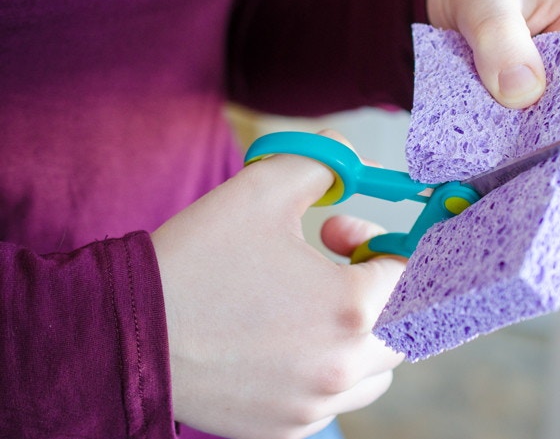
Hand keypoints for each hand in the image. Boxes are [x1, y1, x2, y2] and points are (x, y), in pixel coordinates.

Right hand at [152, 130, 404, 438]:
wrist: (126, 331)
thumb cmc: (195, 262)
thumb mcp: (263, 189)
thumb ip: (325, 164)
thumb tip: (352, 162)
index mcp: (350, 310)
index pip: (417, 276)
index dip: (389, 244)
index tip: (348, 234)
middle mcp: (342, 367)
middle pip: (407, 325)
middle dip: (381, 286)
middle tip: (333, 261)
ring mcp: (315, 405)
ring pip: (378, 368)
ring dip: (362, 330)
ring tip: (308, 301)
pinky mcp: (287, 428)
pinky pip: (336, 398)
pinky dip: (330, 366)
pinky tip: (284, 340)